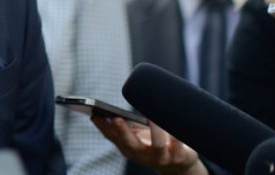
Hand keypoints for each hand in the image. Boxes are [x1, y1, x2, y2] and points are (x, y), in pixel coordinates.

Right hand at [91, 116, 207, 174]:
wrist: (180, 164)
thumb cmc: (155, 144)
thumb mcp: (138, 135)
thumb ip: (126, 125)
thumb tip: (110, 109)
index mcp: (128, 148)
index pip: (112, 138)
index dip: (103, 127)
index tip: (94, 115)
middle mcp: (142, 155)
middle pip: (130, 144)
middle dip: (122, 131)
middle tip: (115, 118)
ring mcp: (161, 158)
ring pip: (157, 146)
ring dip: (154, 131)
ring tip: (152, 117)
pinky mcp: (180, 157)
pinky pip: (179, 146)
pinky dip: (176, 135)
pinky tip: (174, 123)